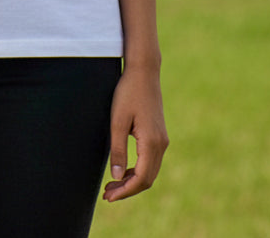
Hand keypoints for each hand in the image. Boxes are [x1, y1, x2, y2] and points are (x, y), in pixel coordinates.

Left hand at [103, 65, 167, 201]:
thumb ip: (117, 150)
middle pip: (147, 179)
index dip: (125, 191)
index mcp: (151, 142)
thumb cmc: (128, 92)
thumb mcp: (117, 121)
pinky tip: (123, 171)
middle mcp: (161, 144)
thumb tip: (116, 177)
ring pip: (150, 171)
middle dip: (127, 190)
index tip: (108, 196)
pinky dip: (138, 171)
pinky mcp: (159, 135)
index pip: (141, 178)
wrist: (144, 72)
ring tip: (112, 185)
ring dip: (132, 181)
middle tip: (106, 194)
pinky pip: (151, 161)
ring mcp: (162, 140)